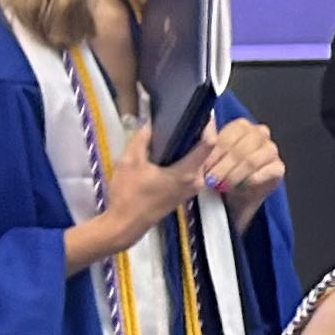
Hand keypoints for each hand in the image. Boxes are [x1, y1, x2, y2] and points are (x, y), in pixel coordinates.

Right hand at [102, 124, 210, 251]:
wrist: (125, 225)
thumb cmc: (128, 195)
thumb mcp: (129, 161)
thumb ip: (142, 139)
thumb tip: (151, 123)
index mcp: (186, 172)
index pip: (209, 143)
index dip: (208, 124)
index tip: (202, 109)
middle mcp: (195, 180)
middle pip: (207, 150)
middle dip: (199, 131)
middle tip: (187, 112)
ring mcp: (192, 187)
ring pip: (200, 159)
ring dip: (192, 143)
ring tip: (178, 125)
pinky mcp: (185, 191)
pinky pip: (192, 168)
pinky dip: (186, 155)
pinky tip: (173, 145)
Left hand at [199, 117, 284, 231]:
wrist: (232, 195)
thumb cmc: (219, 172)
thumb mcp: (205, 158)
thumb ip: (205, 144)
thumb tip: (209, 135)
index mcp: (241, 126)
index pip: (230, 135)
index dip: (216, 153)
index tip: (206, 167)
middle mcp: (259, 133)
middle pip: (241, 149)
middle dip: (224, 167)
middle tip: (212, 181)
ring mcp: (270, 150)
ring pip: (252, 161)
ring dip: (235, 176)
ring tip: (223, 186)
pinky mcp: (278, 167)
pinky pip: (267, 172)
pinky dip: (250, 181)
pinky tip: (240, 187)